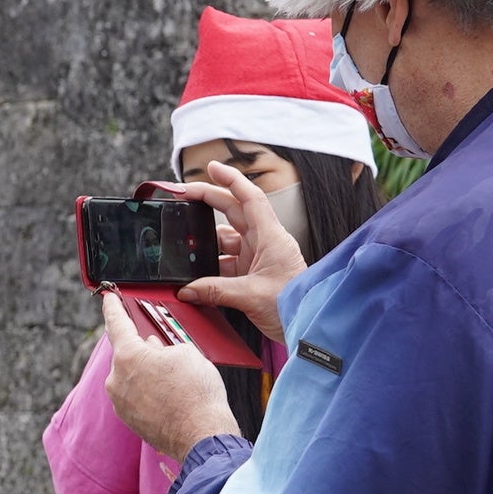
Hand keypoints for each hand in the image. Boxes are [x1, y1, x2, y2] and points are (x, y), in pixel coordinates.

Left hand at [99, 290, 245, 460]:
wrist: (202, 435)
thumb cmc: (197, 393)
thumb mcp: (185, 354)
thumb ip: (162, 345)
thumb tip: (152, 349)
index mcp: (128, 356)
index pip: (116, 323)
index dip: (113, 307)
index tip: (107, 297)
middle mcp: (116, 379)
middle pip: (126, 353)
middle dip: (143, 348)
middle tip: (164, 349)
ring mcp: (120, 402)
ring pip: (131, 376)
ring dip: (147, 372)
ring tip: (174, 379)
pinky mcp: (129, 419)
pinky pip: (135, 395)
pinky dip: (148, 391)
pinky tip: (169, 395)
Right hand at [172, 161, 303, 341]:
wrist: (310, 327)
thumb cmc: (295, 306)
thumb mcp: (251, 296)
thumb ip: (215, 291)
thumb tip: (187, 289)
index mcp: (271, 238)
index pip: (250, 199)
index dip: (231, 179)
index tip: (212, 166)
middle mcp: (265, 243)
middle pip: (233, 213)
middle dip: (208, 201)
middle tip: (182, 195)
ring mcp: (258, 258)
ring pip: (225, 240)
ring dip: (206, 243)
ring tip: (184, 247)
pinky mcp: (252, 274)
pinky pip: (226, 263)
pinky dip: (210, 266)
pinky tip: (196, 275)